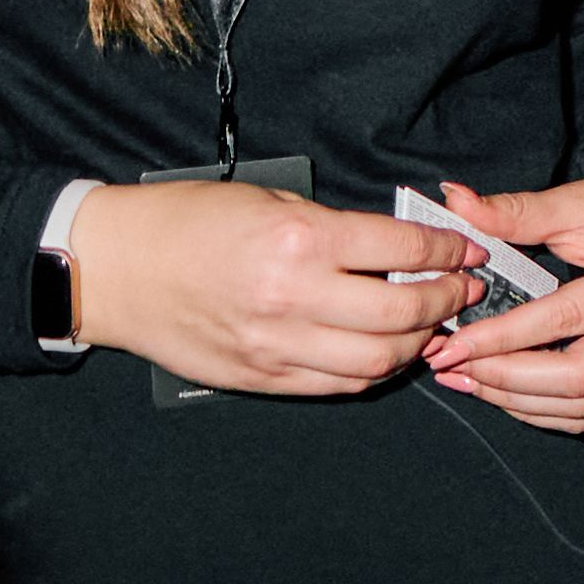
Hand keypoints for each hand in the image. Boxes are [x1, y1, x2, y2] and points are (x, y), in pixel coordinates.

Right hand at [61, 183, 477, 400]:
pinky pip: (337, 383)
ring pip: (377, 360)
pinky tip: (383, 350)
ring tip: (427, 324)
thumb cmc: (187, 222)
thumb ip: (335, 228)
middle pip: (402, 313)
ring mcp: (277, 345)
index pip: (402, 251)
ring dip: (416, 343)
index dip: (448, 252)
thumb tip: (396, 250)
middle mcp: (293, 297)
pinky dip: (372, 370)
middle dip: (446, 301)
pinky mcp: (261, 377)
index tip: (467, 252)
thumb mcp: (270, 199)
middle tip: (461, 290)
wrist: (116, 267)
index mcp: (300, 240)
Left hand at [418, 179, 583, 433]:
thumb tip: (457, 199)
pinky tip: (507, 395)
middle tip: (456, 366)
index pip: (567, 317)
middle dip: (507, 378)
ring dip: (517, 401)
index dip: (506, 335)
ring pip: (582, 406)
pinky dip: (543, 411)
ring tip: (470, 380)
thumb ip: (516, 211)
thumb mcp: (577, 203)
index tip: (456, 343)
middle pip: (577, 378)